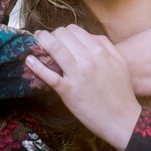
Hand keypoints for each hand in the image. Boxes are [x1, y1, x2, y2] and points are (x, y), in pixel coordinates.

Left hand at [26, 25, 141, 150]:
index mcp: (99, 51)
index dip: (63, 31)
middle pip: (62, 35)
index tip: (59, 35)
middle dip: (52, 34)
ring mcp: (76, 75)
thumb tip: (88, 35)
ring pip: (54, 48)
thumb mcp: (119, 62)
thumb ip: (105, 44)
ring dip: (42, 40)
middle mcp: (87, 59)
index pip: (74, 30)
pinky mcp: (68, 91)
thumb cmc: (121, 91)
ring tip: (35, 40)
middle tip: (46, 38)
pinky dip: (36, 66)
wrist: (122, 120)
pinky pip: (48, 75)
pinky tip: (29, 60)